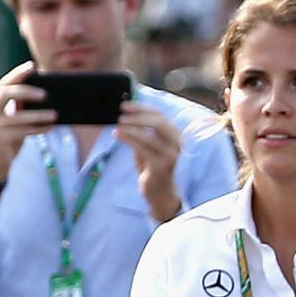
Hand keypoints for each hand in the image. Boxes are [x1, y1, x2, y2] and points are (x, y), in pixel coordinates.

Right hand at [0, 60, 55, 185]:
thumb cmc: (7, 140)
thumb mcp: (13, 122)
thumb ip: (21, 110)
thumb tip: (46, 98)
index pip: (3, 84)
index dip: (18, 74)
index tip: (33, 66)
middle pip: (5, 94)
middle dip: (25, 91)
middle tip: (46, 94)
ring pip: (16, 116)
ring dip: (38, 115)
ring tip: (56, 114)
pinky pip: (20, 132)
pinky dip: (36, 129)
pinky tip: (49, 127)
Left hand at [115, 101, 182, 218]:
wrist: (160, 192)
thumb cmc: (152, 166)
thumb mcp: (148, 145)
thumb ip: (142, 131)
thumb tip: (125, 115)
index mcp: (175, 136)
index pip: (160, 115)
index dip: (142, 108)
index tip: (125, 105)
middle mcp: (177, 144)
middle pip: (159, 123)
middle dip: (138, 116)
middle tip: (121, 114)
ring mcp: (171, 156)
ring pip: (149, 136)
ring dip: (131, 128)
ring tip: (118, 125)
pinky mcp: (161, 166)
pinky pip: (143, 148)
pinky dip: (128, 139)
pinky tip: (118, 134)